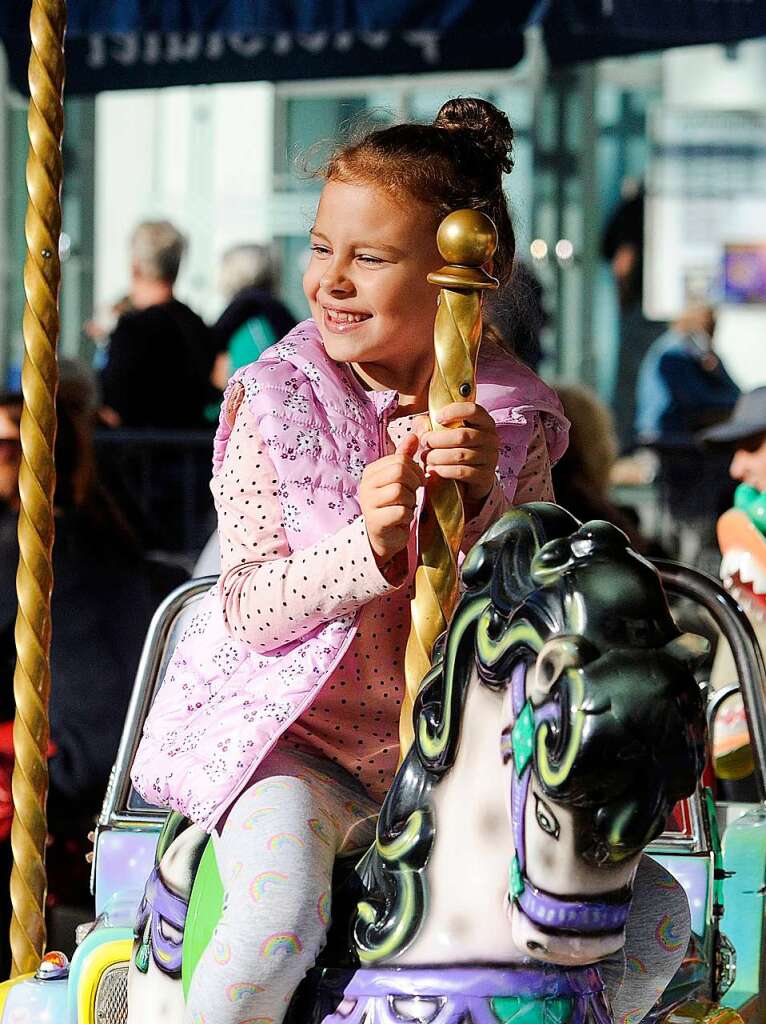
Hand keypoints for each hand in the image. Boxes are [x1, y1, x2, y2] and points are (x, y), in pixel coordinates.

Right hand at [360, 433, 424, 566]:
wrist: (382, 537)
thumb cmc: (392, 505)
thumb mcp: (398, 479)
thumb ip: (405, 457)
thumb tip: (415, 435)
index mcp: (371, 471)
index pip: (400, 459)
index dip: (416, 469)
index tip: (418, 481)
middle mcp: (366, 485)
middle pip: (399, 471)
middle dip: (414, 483)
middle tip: (414, 493)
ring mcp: (368, 503)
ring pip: (400, 491)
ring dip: (410, 501)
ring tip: (405, 507)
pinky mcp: (375, 521)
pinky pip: (401, 511)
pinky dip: (408, 516)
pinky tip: (402, 519)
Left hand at [421, 402, 498, 504]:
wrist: (471, 478)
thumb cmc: (458, 450)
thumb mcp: (447, 433)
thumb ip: (433, 424)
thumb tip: (422, 423)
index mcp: (484, 422)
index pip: (473, 410)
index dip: (453, 412)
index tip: (437, 418)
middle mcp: (490, 439)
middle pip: (462, 436)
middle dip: (437, 440)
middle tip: (425, 443)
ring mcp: (490, 458)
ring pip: (459, 455)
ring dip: (437, 457)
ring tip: (427, 458)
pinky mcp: (485, 476)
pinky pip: (461, 472)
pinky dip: (444, 470)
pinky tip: (435, 469)